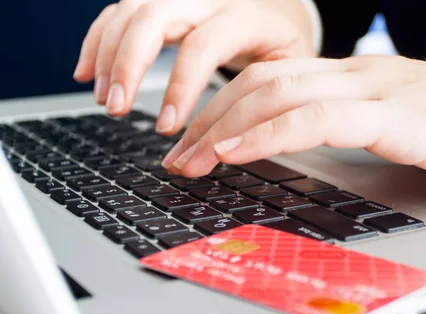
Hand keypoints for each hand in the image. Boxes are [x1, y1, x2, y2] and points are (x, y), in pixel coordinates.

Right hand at [73, 0, 314, 134]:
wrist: (281, 12)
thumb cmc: (285, 45)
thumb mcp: (290, 67)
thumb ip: (267, 93)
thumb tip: (243, 140)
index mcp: (246, 16)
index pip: (204, 45)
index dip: (180, 86)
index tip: (167, 127)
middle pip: (155, 15)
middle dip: (128, 63)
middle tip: (117, 109)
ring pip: (131, 9)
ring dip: (108, 54)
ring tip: (106, 99)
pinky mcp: (165, 5)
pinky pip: (121, 11)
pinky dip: (98, 40)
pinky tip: (88, 73)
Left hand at [161, 55, 425, 195]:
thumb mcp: (400, 122)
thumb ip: (356, 125)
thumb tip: (315, 142)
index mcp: (358, 75)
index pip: (273, 80)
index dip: (226, 107)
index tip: (197, 139)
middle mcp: (357, 73)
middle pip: (261, 83)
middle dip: (208, 118)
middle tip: (176, 153)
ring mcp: (373, 88)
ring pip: (276, 94)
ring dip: (222, 128)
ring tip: (189, 158)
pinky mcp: (391, 113)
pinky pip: (312, 118)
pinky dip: (265, 134)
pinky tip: (234, 151)